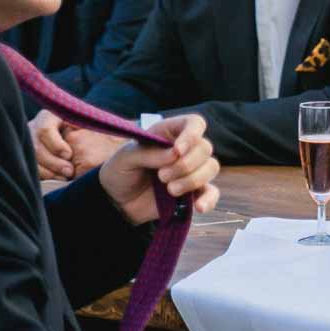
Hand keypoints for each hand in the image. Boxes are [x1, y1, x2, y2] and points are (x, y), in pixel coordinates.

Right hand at [30, 110, 119, 179]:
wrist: (91, 145)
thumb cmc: (98, 132)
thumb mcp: (99, 124)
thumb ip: (104, 124)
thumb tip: (124, 125)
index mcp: (51, 115)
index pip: (44, 128)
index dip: (55, 144)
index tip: (69, 154)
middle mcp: (36, 127)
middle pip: (35, 146)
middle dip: (52, 161)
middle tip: (69, 172)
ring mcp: (29, 143)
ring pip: (31, 159)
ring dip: (48, 170)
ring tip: (66, 176)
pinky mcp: (28, 157)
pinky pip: (30, 168)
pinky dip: (44, 175)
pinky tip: (58, 178)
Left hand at [97, 114, 220, 226]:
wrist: (117, 202)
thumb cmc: (120, 172)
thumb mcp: (125, 158)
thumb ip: (148, 153)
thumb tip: (175, 154)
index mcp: (169, 134)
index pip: (194, 123)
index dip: (191, 134)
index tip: (178, 150)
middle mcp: (185, 150)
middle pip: (205, 148)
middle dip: (186, 164)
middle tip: (161, 176)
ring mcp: (191, 171)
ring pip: (211, 168)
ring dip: (192, 180)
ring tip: (170, 191)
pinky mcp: (194, 192)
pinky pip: (212, 193)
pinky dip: (209, 199)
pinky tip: (199, 207)